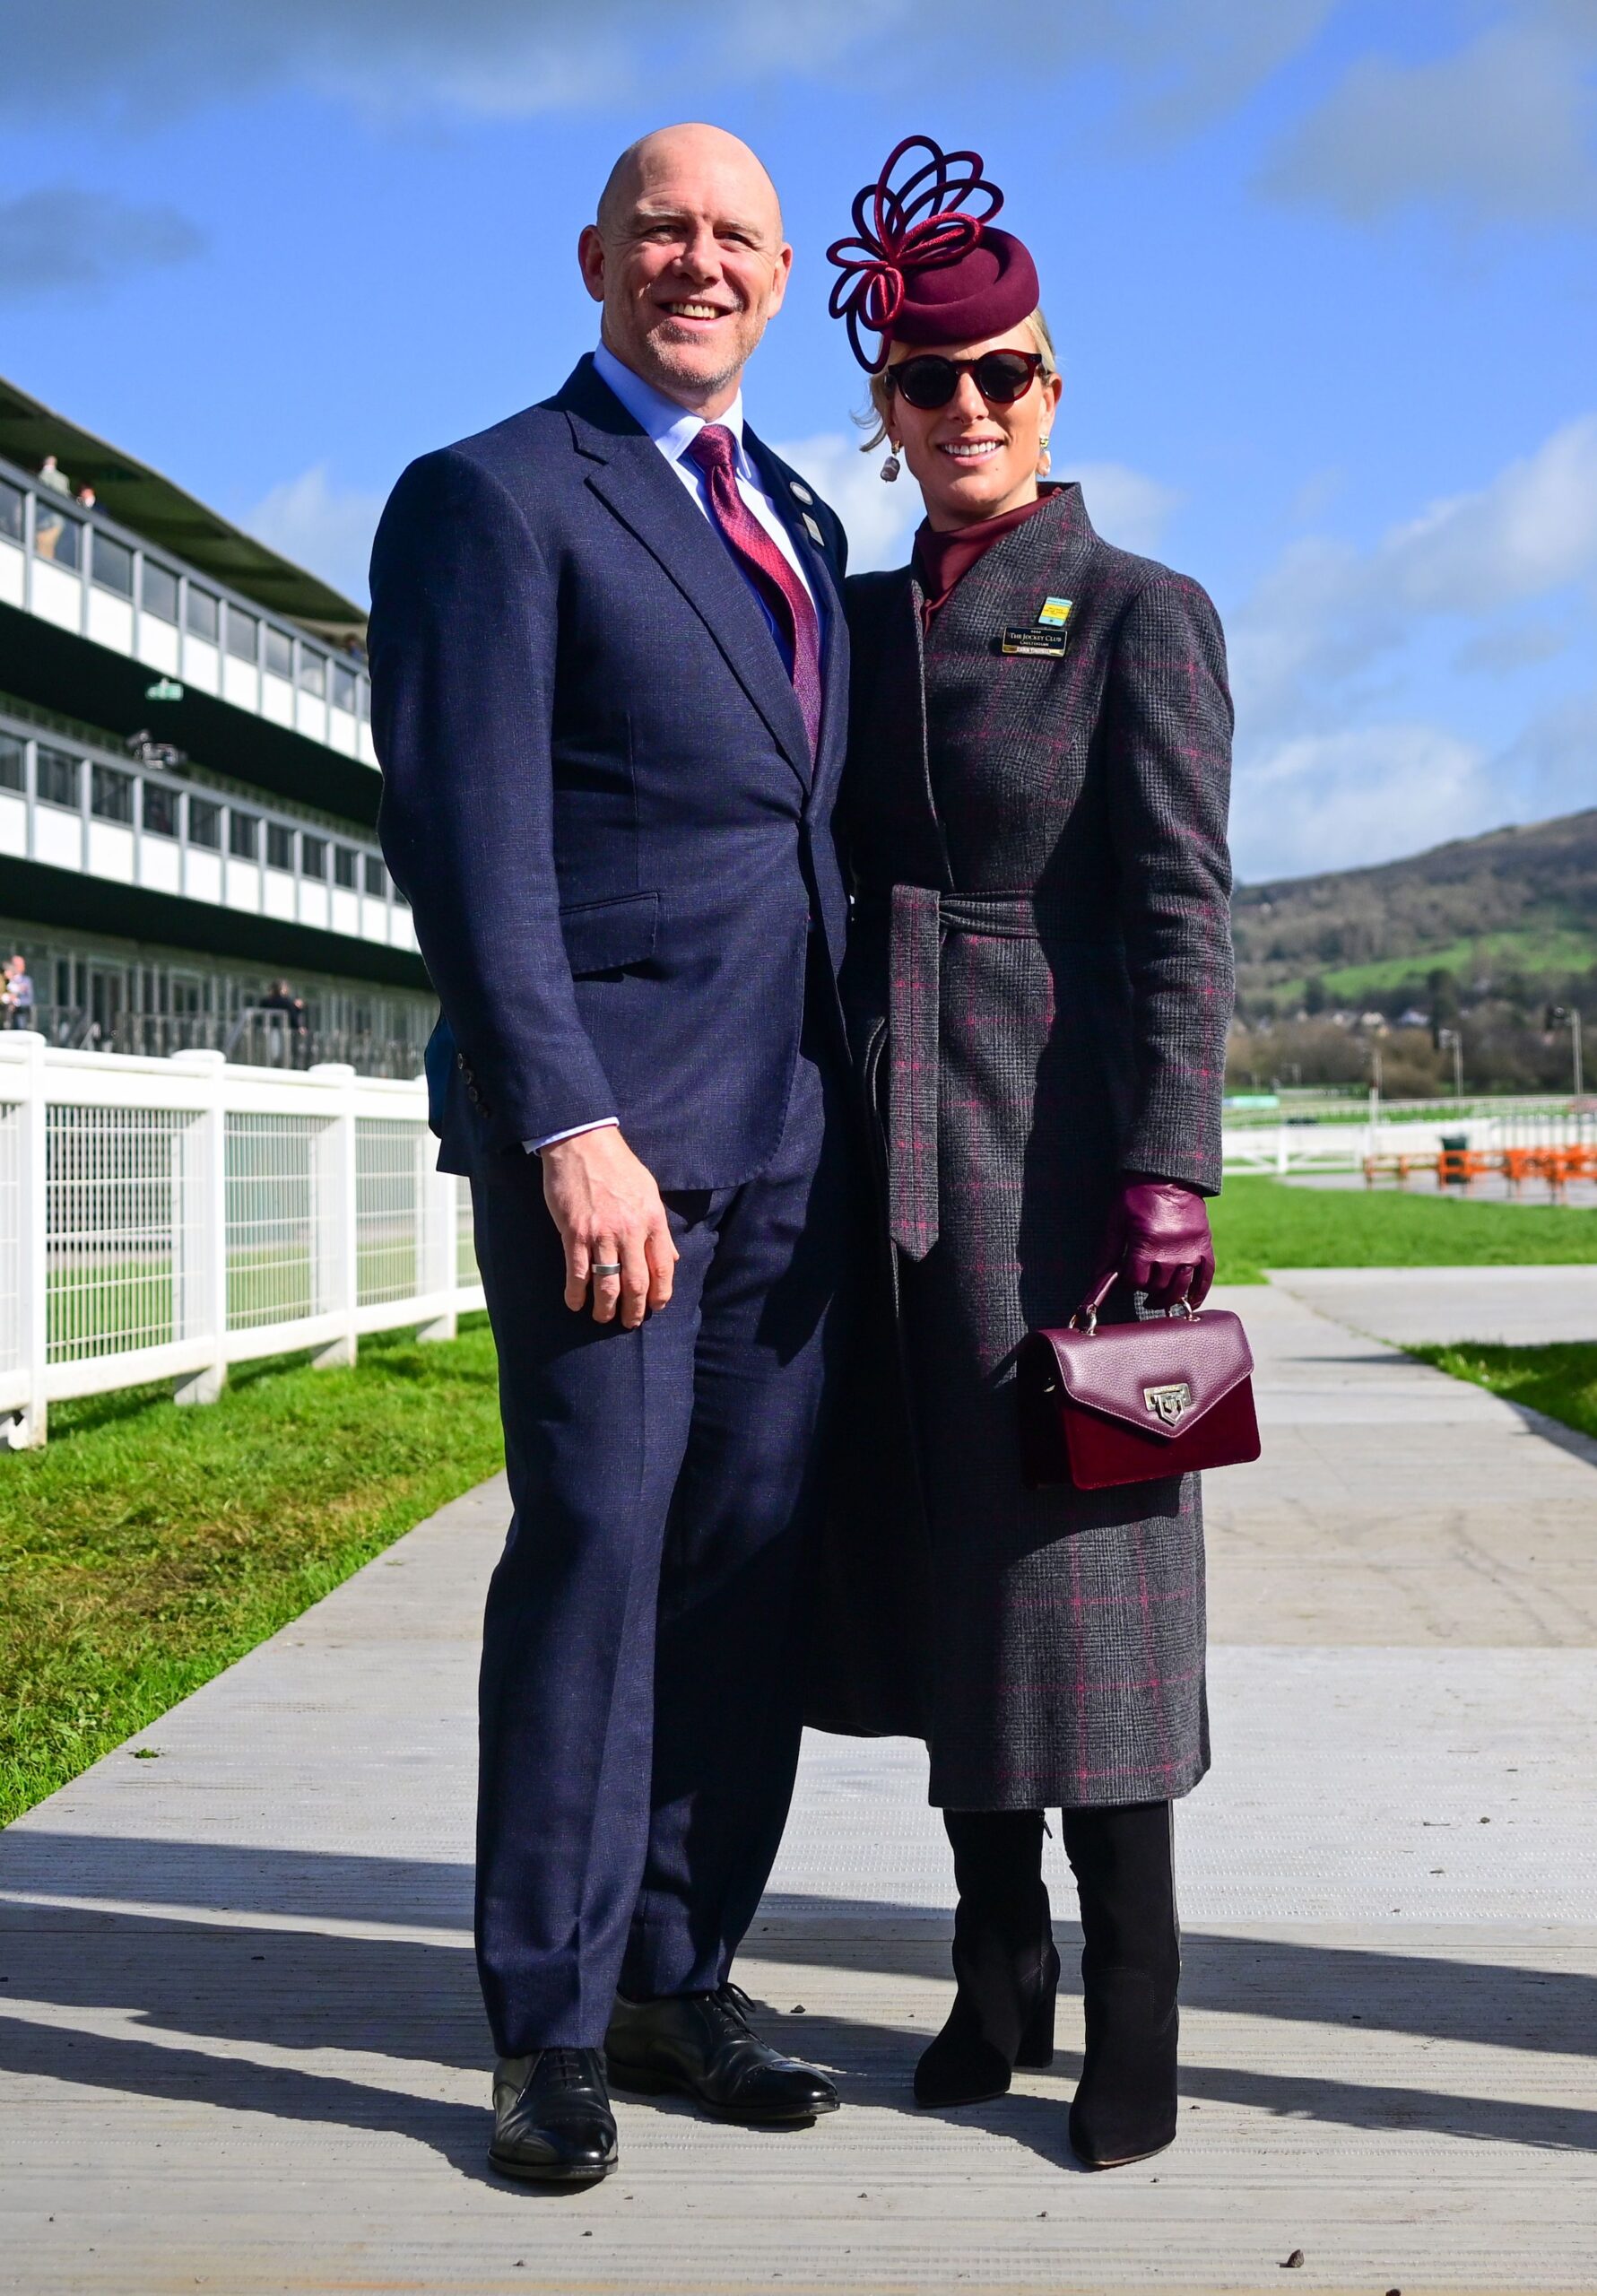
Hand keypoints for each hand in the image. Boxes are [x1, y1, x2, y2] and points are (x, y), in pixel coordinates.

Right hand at [540, 1127, 677, 1327]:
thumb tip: (671, 1259)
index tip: (655, 1307)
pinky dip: (576, 1293)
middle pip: (636, 1282)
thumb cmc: (618, 1166)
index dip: (660, 1293)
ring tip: (603, 1318)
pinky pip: (577, 1272)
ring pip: (607, 1283)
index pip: (663, 1268)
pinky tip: (575, 1303)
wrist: (582, 1143)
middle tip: (630, 1322)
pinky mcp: (575, 1233)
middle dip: (634, 1309)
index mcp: (652, 1220)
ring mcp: (601, 1233)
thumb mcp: (649, 1192)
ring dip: (605, 1308)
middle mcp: (629, 1230)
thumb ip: (660, 1228)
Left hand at [1094, 1175, 1214, 1309]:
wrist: (1168, 1174)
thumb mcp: (1117, 1220)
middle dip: (1147, 1290)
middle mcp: (1171, 1251)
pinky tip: (1189, 1304)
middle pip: (1158, 1287)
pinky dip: (1199, 1293)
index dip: (1129, 1284)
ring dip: (1168, 1298)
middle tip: (1142, 1287)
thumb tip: (1099, 1277)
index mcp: (1146, 1245)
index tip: (1127, 1280)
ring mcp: (1190, 1250)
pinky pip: (1205, 1277)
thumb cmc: (1137, 1195)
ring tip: (1159, 1300)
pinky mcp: (1204, 1245)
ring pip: (1180, 1287)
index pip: (1136, 1281)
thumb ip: (1108, 1251)